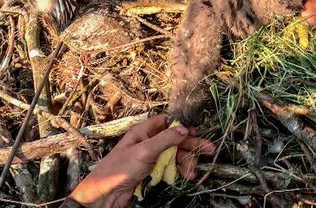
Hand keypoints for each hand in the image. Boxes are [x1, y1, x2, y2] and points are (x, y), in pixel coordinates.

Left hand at [70, 114, 214, 207]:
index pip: (166, 122)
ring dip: (185, 162)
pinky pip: (169, 168)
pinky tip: (184, 177)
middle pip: (174, 140)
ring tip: (191, 173)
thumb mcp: (144, 150)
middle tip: (208, 150)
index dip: (181, 126)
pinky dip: (178, 172)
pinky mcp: (151, 172)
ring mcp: (150, 158)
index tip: (196, 132)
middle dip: (190, 145)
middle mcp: (148, 142)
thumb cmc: (119, 169)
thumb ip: (165, 139)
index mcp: (143, 131)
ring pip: (174, 155)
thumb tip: (184, 129)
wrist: (107, 194)